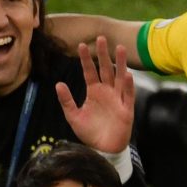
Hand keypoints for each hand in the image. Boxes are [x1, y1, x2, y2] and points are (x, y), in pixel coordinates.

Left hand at [59, 36, 135, 157]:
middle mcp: (107, 92)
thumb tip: (58, 84)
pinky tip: (127, 75)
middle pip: (106, 69)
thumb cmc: (89, 133)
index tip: (81, 45)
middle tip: (102, 38)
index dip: (86, 59)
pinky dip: (128, 85)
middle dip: (104, 54)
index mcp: (94, 92)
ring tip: (119, 48)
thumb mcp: (74, 116)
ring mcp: (117, 99)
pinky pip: (128, 95)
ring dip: (120, 63)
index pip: (89, 71)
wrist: (102, 149)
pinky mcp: (126, 109)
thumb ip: (67, 100)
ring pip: (119, 78)